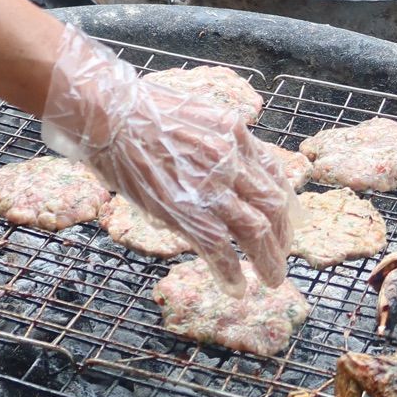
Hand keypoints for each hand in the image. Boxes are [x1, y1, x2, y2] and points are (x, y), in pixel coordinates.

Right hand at [41, 27, 297, 293]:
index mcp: (232, 132)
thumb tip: (220, 164)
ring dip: (269, 260)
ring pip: (257, 232)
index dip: (284, 200)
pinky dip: (232, 273)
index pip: (273, 171)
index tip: (286, 217)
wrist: (109, 115)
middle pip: (273, 205)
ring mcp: (211, 187)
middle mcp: (231, 159)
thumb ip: (213, 139)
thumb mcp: (192, 112)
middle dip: (284, 235)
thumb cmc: (138, 110)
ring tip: (272, 278)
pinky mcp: (188, 213)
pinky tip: (236, 286)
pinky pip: (220, 251)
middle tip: (283, 253)